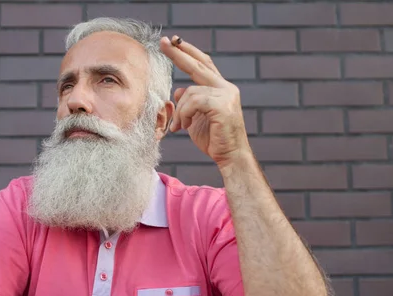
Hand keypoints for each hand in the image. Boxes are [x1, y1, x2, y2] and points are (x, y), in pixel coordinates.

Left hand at [160, 36, 250, 168]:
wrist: (230, 156)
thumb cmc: (213, 139)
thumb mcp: (195, 118)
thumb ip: (188, 103)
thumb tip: (178, 90)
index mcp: (220, 88)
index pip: (203, 64)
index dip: (189, 51)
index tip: (174, 41)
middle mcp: (226, 88)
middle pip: (198, 65)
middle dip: (178, 53)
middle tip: (163, 42)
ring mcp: (226, 95)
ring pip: (190, 92)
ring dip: (180, 111)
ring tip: (179, 126)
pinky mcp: (222, 106)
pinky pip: (193, 102)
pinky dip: (184, 114)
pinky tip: (183, 127)